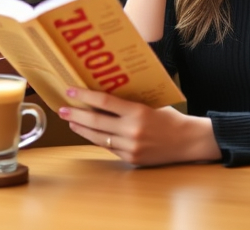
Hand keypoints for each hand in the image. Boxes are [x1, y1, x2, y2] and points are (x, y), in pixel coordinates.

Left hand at [58, 87, 221, 166]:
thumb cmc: (170, 117)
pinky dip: (96, 139)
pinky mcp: (131, 158)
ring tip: (70, 120)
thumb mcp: (151, 103)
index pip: (104, 102)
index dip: (85, 96)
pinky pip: (108, 147)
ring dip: (81, 128)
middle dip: (75, 113)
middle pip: (96, 121)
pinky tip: (88, 132)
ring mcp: (130, 146)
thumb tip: (105, 91)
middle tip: (62, 108)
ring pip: (98, 137)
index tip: (70, 90)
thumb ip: (130, 100)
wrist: (187, 141)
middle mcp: (132, 130)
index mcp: (138, 112)